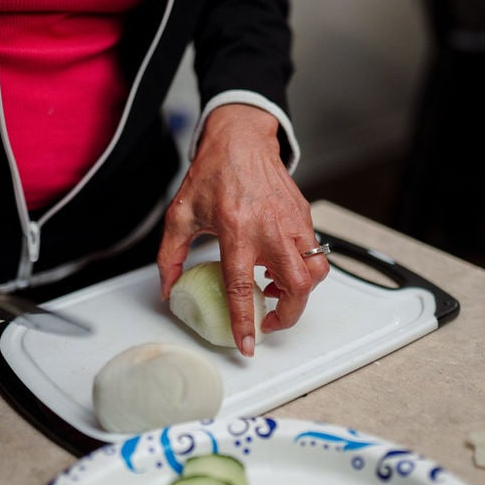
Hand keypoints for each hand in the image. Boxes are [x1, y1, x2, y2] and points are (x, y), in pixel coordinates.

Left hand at [157, 104, 328, 356]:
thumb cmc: (213, 173)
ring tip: (275, 290)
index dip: (245, 321)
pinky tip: (277, 265)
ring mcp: (293, 223)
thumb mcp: (180, 214)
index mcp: (236, 231)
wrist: (242, 139)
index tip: (248, 345)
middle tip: (270, 319)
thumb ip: (170, 255)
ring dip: (300, 292)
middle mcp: (270, 230)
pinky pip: (313, 252)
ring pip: (315, 272)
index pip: (241, 287)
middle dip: (289, 315)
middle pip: (298, 287)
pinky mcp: (304, 216)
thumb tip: (169, 289)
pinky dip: (301, 268)